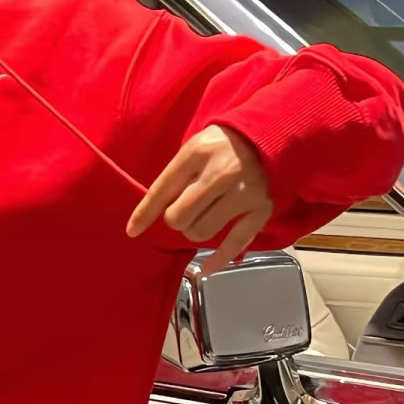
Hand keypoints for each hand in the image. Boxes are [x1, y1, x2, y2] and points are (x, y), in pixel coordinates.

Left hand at [125, 125, 273, 271]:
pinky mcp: (261, 210)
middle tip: (182, 211)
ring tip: (201, 217)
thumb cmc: (224, 142)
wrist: (270, 135)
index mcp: (197, 153)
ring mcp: (242, 193)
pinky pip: (235, 243)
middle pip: (179, 217)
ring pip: (202, 232)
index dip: (144, 213)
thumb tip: (157, 209)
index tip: (133, 230)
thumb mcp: (195, 146)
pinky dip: (218, 259)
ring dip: (194, 231)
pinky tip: (206, 268)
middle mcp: (219, 174)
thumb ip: (178, 174)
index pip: (162, 189)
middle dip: (175, 219)